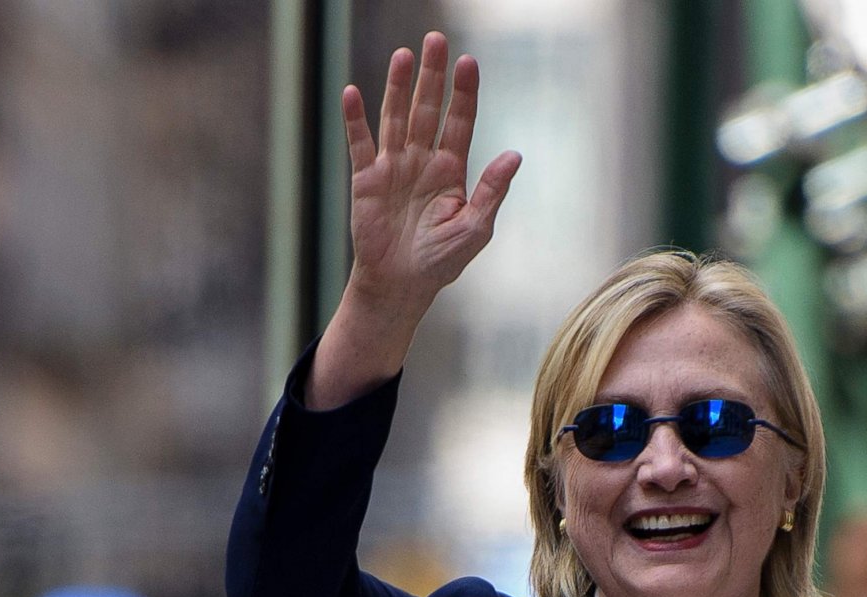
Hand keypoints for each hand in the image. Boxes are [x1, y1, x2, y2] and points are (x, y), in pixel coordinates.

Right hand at [343, 33, 520, 314]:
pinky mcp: (366, 180)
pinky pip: (360, 144)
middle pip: (428, 109)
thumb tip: (514, 155)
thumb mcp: (474, 228)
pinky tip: (352, 93)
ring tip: (404, 56)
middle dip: (433, 76)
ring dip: (399, 87)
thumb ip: (491, 191)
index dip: (464, 93)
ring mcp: (393, 167)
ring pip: (396, 118)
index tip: (468, 63)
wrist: (400, 286)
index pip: (460, 122)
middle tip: (436, 39)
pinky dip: (355, 120)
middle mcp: (422, 160)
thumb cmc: (440, 261)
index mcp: (451, 170)